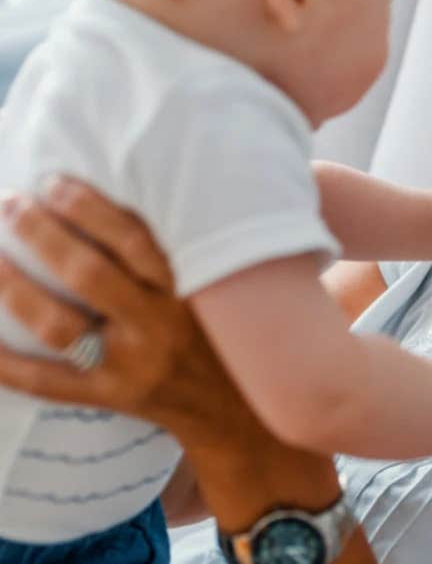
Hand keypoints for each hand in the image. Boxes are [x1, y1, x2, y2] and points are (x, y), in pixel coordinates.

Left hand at [0, 177, 354, 527]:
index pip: (134, 239)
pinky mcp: (114, 398)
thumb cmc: (236, 331)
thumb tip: (166, 185)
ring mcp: (134, 365)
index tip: (56, 181)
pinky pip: (50, 384)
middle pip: (90, 275)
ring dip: (17, 288)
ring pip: (62, 326)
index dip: (90, 208)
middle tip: (12, 204)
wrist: (246, 411)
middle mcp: (162, 324)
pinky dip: (7, 364)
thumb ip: (204, 244)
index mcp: (192, 289)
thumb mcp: (232, 285)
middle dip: (43, 235)